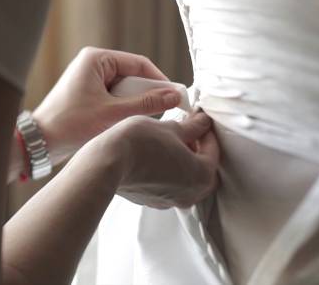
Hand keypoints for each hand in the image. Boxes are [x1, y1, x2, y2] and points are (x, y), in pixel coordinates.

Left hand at [33, 47, 182, 162]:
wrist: (39, 143)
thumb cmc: (70, 125)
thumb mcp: (114, 114)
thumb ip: (147, 104)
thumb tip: (175, 96)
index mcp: (96, 59)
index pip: (140, 64)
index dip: (161, 81)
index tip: (176, 97)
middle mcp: (92, 64)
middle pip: (133, 76)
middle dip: (147, 95)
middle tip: (163, 113)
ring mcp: (89, 79)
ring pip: (125, 89)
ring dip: (135, 105)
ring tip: (143, 121)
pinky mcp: (88, 94)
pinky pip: (115, 97)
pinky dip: (124, 109)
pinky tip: (128, 124)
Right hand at [88, 112, 219, 208]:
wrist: (106, 164)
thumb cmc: (139, 144)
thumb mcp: (171, 128)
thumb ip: (193, 127)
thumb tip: (202, 122)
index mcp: (202, 176)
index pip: (213, 150)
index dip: (206, 130)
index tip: (198, 118)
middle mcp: (190, 194)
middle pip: (203, 168)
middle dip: (198, 147)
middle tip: (187, 129)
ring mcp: (170, 200)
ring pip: (186, 178)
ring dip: (183, 159)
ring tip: (171, 139)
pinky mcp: (152, 200)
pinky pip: (169, 184)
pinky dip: (169, 170)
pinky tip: (158, 154)